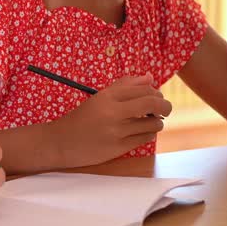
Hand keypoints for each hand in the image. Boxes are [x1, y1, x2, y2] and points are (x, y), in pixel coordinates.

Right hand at [46, 75, 171, 166]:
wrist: (61, 142)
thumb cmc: (82, 118)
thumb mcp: (99, 97)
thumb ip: (125, 85)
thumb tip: (150, 77)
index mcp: (107, 96)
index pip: (143, 88)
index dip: (156, 92)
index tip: (156, 96)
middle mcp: (113, 112)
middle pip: (152, 103)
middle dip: (165, 105)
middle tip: (165, 109)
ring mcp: (116, 131)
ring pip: (153, 123)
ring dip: (157, 122)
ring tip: (151, 122)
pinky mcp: (119, 148)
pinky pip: (145, 138)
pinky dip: (149, 134)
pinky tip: (142, 132)